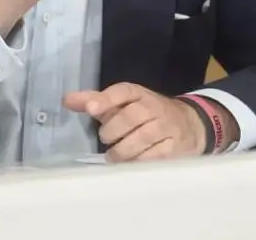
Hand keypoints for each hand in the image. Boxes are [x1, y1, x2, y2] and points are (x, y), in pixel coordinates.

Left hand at [64, 82, 211, 161]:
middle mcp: (154, 107)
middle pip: (130, 117)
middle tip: (106, 140)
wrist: (189, 124)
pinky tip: (131, 164)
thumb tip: (67, 100)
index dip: (106, 99)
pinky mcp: (175, 147)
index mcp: (138, 93)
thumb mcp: (122, 104)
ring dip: (123, 150)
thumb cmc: (146, 114)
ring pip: (142, 138)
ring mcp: (167, 127)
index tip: (91, 109)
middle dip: (112, 131)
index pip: (122, 91)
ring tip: (113, 156)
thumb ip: (95, 102)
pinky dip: (139, 162)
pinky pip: (155, 156)